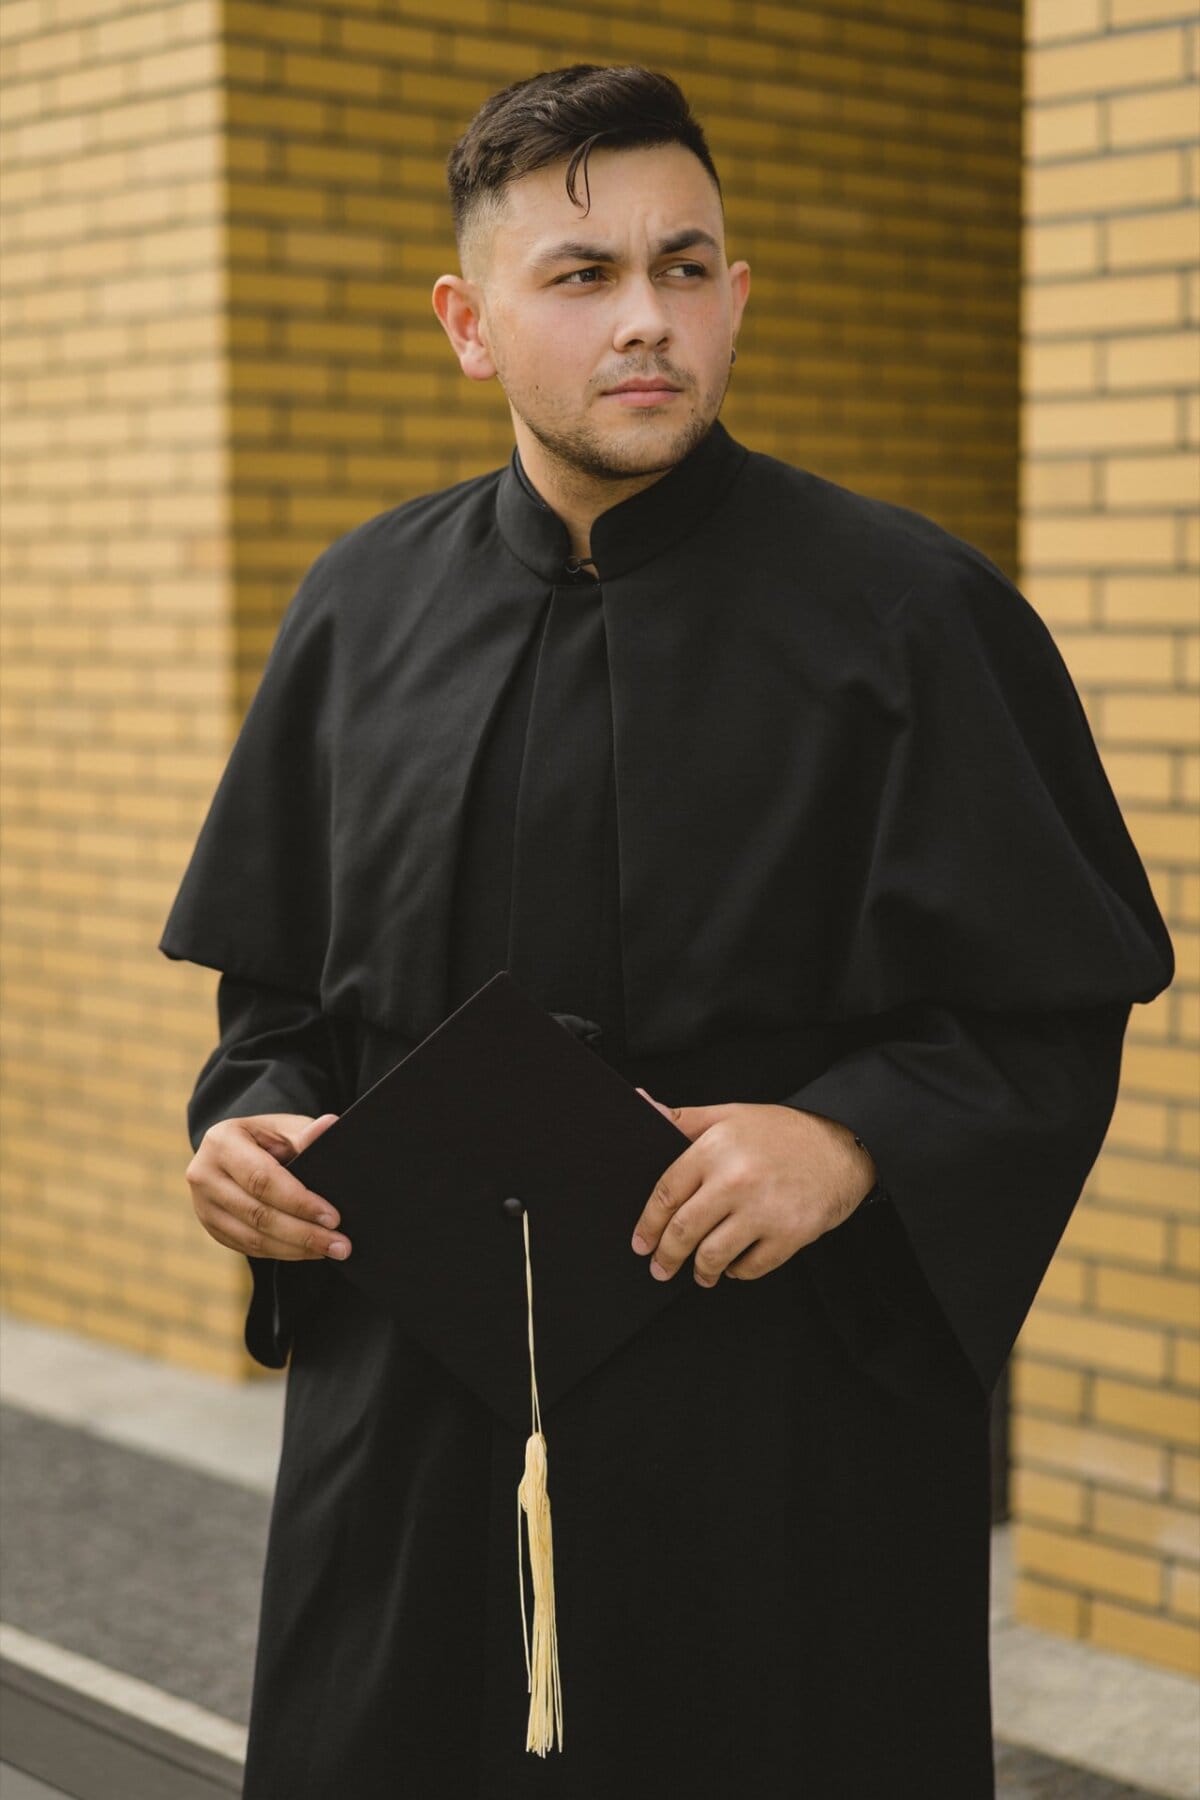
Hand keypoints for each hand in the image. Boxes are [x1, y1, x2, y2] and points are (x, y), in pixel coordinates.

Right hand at [186, 1112, 350, 1261]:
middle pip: (257, 1214)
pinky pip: (248, 1248)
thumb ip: (305, 1133)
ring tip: (331, 1250)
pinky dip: (282, 1252)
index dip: (298, 1201)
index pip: (262, 1179)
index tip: (333, 1217)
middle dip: (303, 1233)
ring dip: (296, 1249)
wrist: (237, 1151)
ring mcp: (203, 1205)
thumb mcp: (284, 1128)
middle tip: (340, 1245)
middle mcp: (204, 1175)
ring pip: (252, 1239)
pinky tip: (308, 1251)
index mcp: (221, 1142)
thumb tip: (329, 1126)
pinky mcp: (211, 1227)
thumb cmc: (268, 1137)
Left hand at [630, 1096, 876, 1285]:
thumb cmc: (783, 1132)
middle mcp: (736, 1180)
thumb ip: (683, 1119)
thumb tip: (641, 1104)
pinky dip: (737, 1271)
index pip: (665, 1194)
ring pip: (713, 1255)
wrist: (843, 1147)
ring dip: (700, 1271)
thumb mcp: (730, 1115)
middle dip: (666, 1257)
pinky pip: (750, 1267)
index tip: (641, 1242)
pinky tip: (734, 1264)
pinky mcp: (790, 1234)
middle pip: (684, 1231)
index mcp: (714, 1149)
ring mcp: (764, 1210)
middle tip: (660, 1267)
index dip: (648, 1224)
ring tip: (700, 1272)